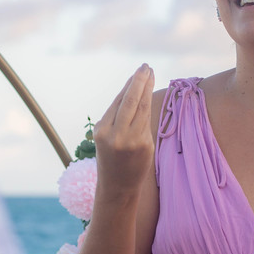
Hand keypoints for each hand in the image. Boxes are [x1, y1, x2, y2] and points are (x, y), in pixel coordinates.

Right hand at [94, 64, 155, 197]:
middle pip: (131, 100)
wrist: (118, 186)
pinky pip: (147, 121)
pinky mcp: (145, 145)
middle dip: (140, 81)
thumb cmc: (111, 158)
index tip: (138, 71)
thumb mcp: (106, 137)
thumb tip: (132, 90)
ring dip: (148, 90)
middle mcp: (116, 134)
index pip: (119, 101)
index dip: (130, 84)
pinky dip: (149, 107)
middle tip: (147, 66)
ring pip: (143, 108)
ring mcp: (132, 140)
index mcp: (102, 130)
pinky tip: (151, 96)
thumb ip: (117, 116)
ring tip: (152, 75)